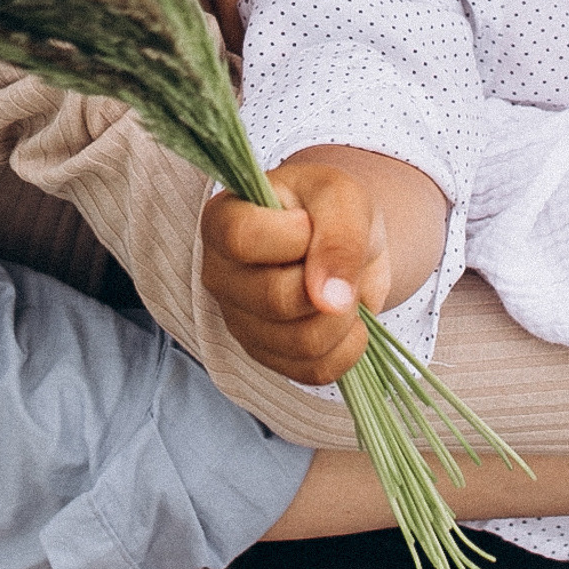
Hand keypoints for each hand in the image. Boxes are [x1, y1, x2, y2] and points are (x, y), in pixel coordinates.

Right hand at [200, 161, 393, 384]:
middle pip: (276, 299)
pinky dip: (347, 348)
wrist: (346, 239)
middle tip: (343, 262)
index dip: (292, 238)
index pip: (242, 239)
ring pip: (300, 343)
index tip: (311, 223)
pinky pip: (314, 371)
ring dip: (343, 318)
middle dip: (330, 283)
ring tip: (346, 290)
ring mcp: (240, 321)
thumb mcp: (342, 198)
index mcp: (223, 220)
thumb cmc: (331, 206)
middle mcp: (221, 274)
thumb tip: (330, 299)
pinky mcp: (267, 355)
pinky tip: (347, 321)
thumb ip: (337, 239)